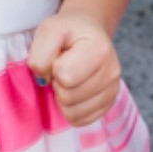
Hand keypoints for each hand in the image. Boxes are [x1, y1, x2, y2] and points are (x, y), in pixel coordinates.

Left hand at [28, 11, 122, 126]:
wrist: (87, 33)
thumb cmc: (67, 32)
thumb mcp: (48, 30)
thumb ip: (40, 53)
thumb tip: (43, 80)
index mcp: (100, 50)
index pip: (65, 77)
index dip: (53, 68)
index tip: (59, 56)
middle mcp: (112, 72)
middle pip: (68, 97)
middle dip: (58, 84)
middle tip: (62, 67)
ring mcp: (112, 91)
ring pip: (73, 113)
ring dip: (63, 97)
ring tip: (69, 77)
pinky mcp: (107, 105)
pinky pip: (79, 120)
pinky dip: (70, 109)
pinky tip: (74, 89)